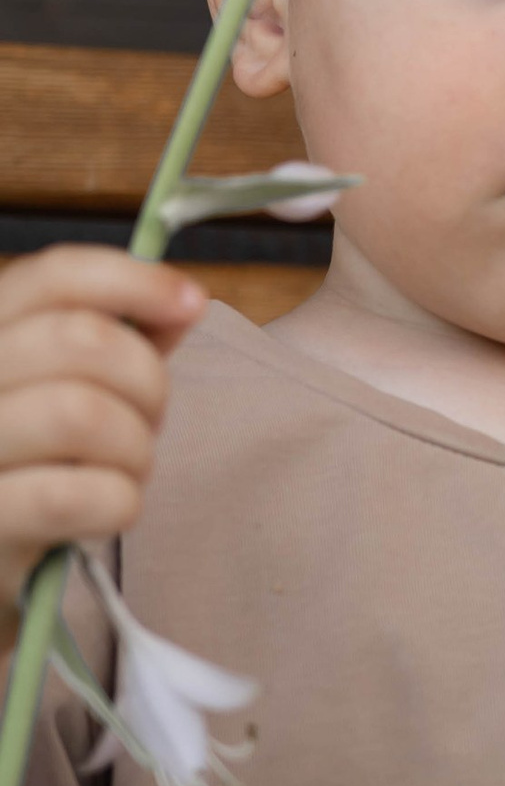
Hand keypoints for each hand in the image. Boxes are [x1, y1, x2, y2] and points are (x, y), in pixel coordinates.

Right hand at [0, 250, 202, 625]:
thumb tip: (182, 302)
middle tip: (149, 420)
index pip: (54, 276)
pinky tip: (108, 509)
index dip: (134, 280)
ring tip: (125, 469)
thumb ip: (117, 341)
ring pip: (83, 414)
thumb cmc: (32, 469)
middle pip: (82, 340)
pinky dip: (119, 501)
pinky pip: (78, 495)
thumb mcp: (65, 390)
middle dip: (146, 380)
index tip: (190, 302)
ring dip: (134, 447)